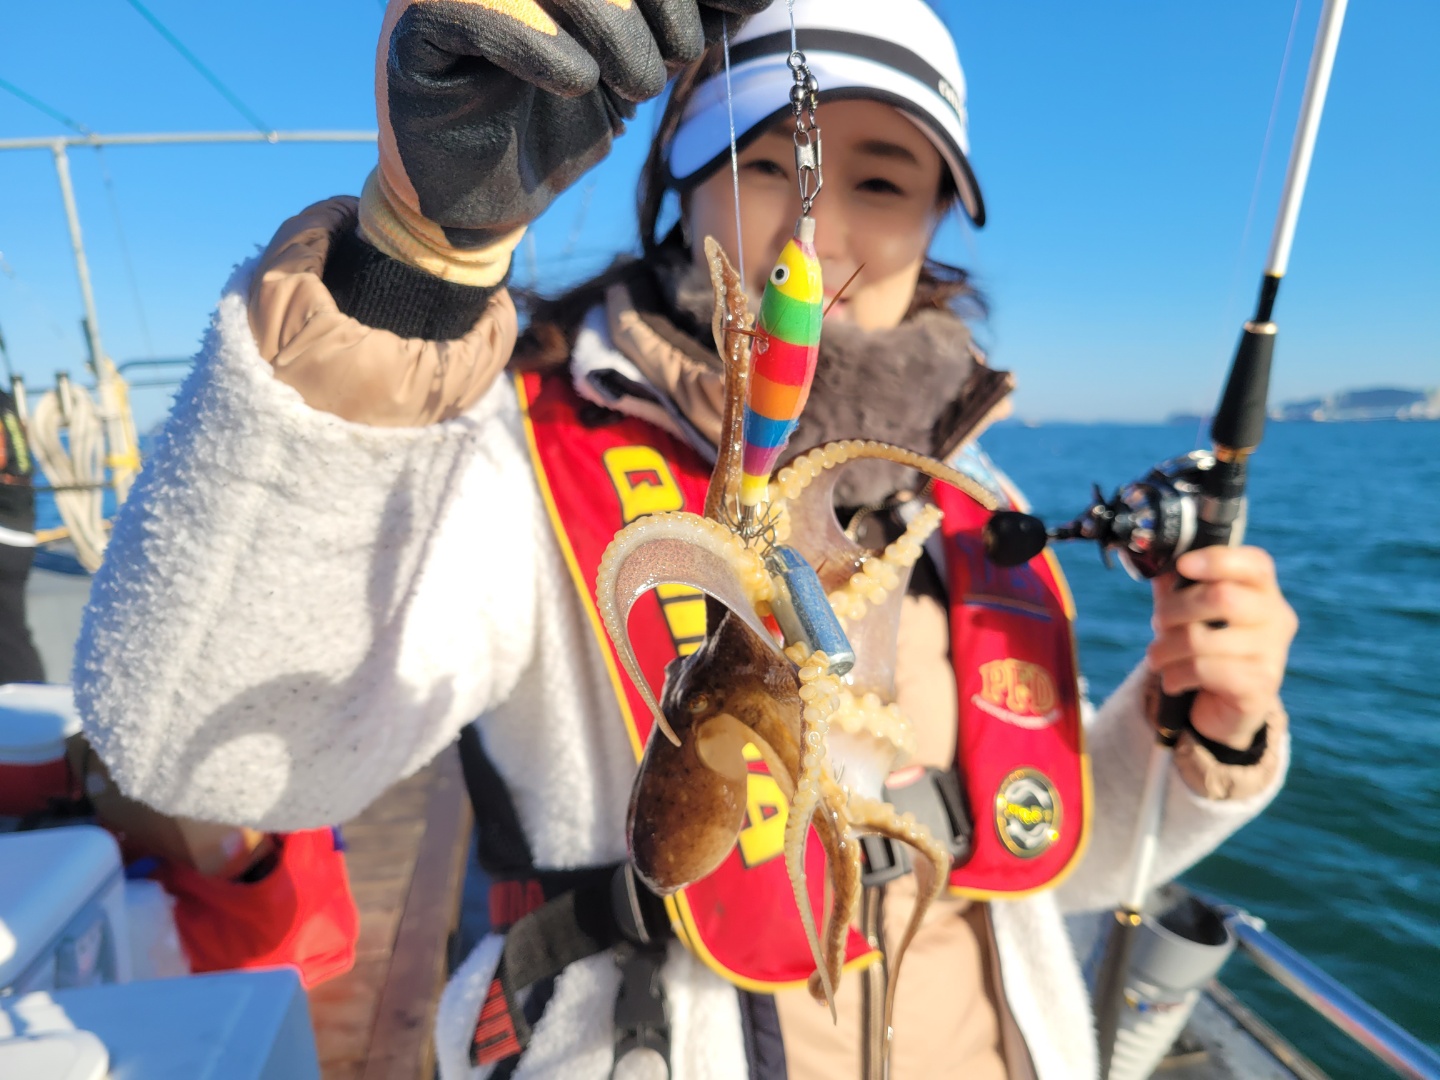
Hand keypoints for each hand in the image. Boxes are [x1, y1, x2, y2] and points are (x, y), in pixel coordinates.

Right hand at [365, 0, 772, 283]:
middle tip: (675, 52)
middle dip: (659, 0)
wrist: (482, 199)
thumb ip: (681, 21)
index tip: (741, 8)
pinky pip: (478, 8)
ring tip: (630, 83)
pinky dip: (541, 47)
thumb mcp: (636, 64)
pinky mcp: (416, 24)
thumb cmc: (556, 126)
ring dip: (613, 27)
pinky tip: (574, 82)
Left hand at [1145, 547, 1297, 750]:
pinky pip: (1204, 670)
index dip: (1215, 559)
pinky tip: (1173, 681)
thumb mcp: (1189, 611)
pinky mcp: (1259, 687)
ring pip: (1202, 639)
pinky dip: (1175, 675)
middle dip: (1173, 609)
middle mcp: (1276, 619)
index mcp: (1263, 591)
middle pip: (1221, 597)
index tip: (1182, 565)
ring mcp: (1272, 654)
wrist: (1222, 707)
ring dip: (1165, 648)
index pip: (1254, 564)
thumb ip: (1178, 584)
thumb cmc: (1204, 647)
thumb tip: (1157, 563)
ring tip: (1157, 656)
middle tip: (1157, 623)